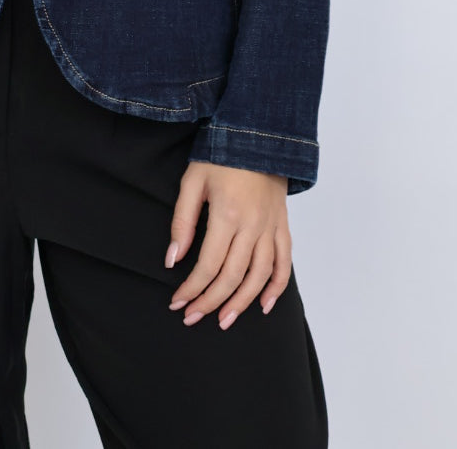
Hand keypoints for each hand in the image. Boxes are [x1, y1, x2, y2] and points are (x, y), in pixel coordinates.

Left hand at [165, 162, 290, 328]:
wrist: (258, 135)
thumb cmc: (220, 156)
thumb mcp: (193, 182)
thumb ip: (182, 221)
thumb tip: (172, 260)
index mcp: (228, 215)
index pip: (208, 265)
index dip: (192, 289)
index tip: (177, 303)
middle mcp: (253, 226)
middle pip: (232, 277)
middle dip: (211, 302)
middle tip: (192, 318)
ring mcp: (271, 228)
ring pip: (259, 277)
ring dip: (242, 303)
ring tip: (224, 321)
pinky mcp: (282, 226)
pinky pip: (284, 264)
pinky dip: (276, 287)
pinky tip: (264, 305)